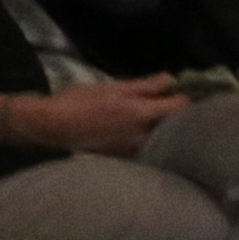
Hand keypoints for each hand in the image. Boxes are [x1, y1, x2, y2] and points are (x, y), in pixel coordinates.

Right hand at [2, 78, 185, 158]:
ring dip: (167, 130)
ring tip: (165, 119)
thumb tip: (172, 80)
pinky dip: (152, 141)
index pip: (180, 107)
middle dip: (181, 116)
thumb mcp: (114, 87)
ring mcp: (134, 150)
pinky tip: (147, 133)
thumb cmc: (81, 102)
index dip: (186, 97)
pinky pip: (148, 149)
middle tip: (180, 105)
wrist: (52, 126)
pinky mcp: (125, 159)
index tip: (186, 91)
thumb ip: (147, 86)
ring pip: (162, 140)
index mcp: (140, 114)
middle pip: (175, 127)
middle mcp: (142, 136)